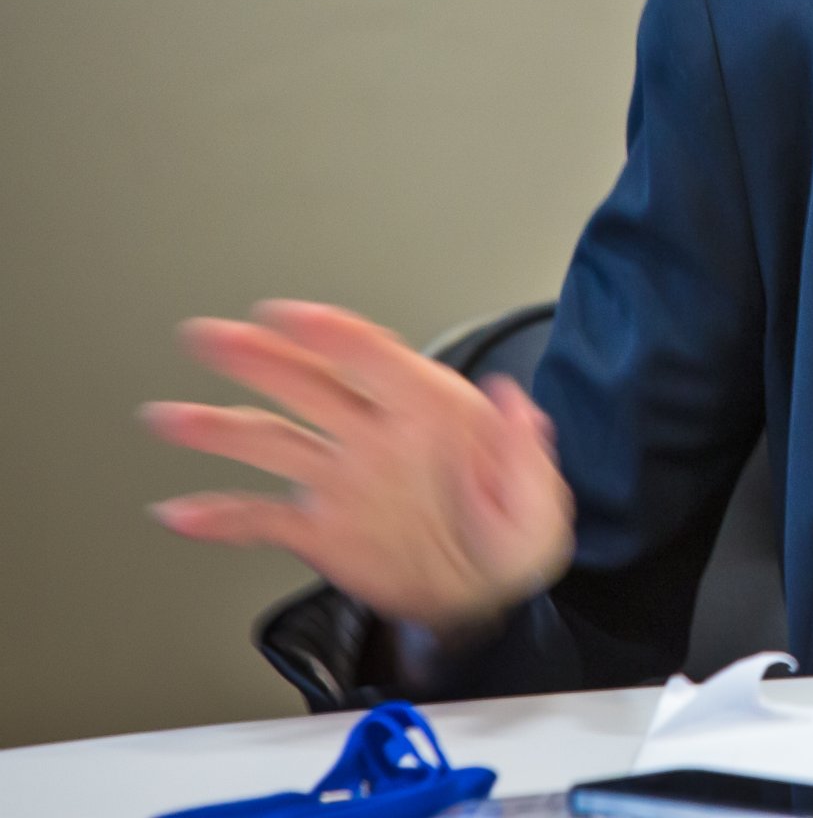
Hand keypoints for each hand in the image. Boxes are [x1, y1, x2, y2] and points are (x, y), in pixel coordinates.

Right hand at [144, 299, 574, 638]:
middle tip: (212, 336)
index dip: (334, 335)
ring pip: (272, 442)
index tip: (290, 316)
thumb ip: (526, 455)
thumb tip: (516, 404)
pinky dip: (219, 517)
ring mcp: (342, 480)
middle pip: (310, 384)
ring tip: (172, 417)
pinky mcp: (320, 528)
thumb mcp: (540, 504)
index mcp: (432, 414)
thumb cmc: (515, 539)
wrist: (485, 597)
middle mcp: (376, 436)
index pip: (378, 361)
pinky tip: (181, 512)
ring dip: (220, 427)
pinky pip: (260, 518)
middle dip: (260, 357)